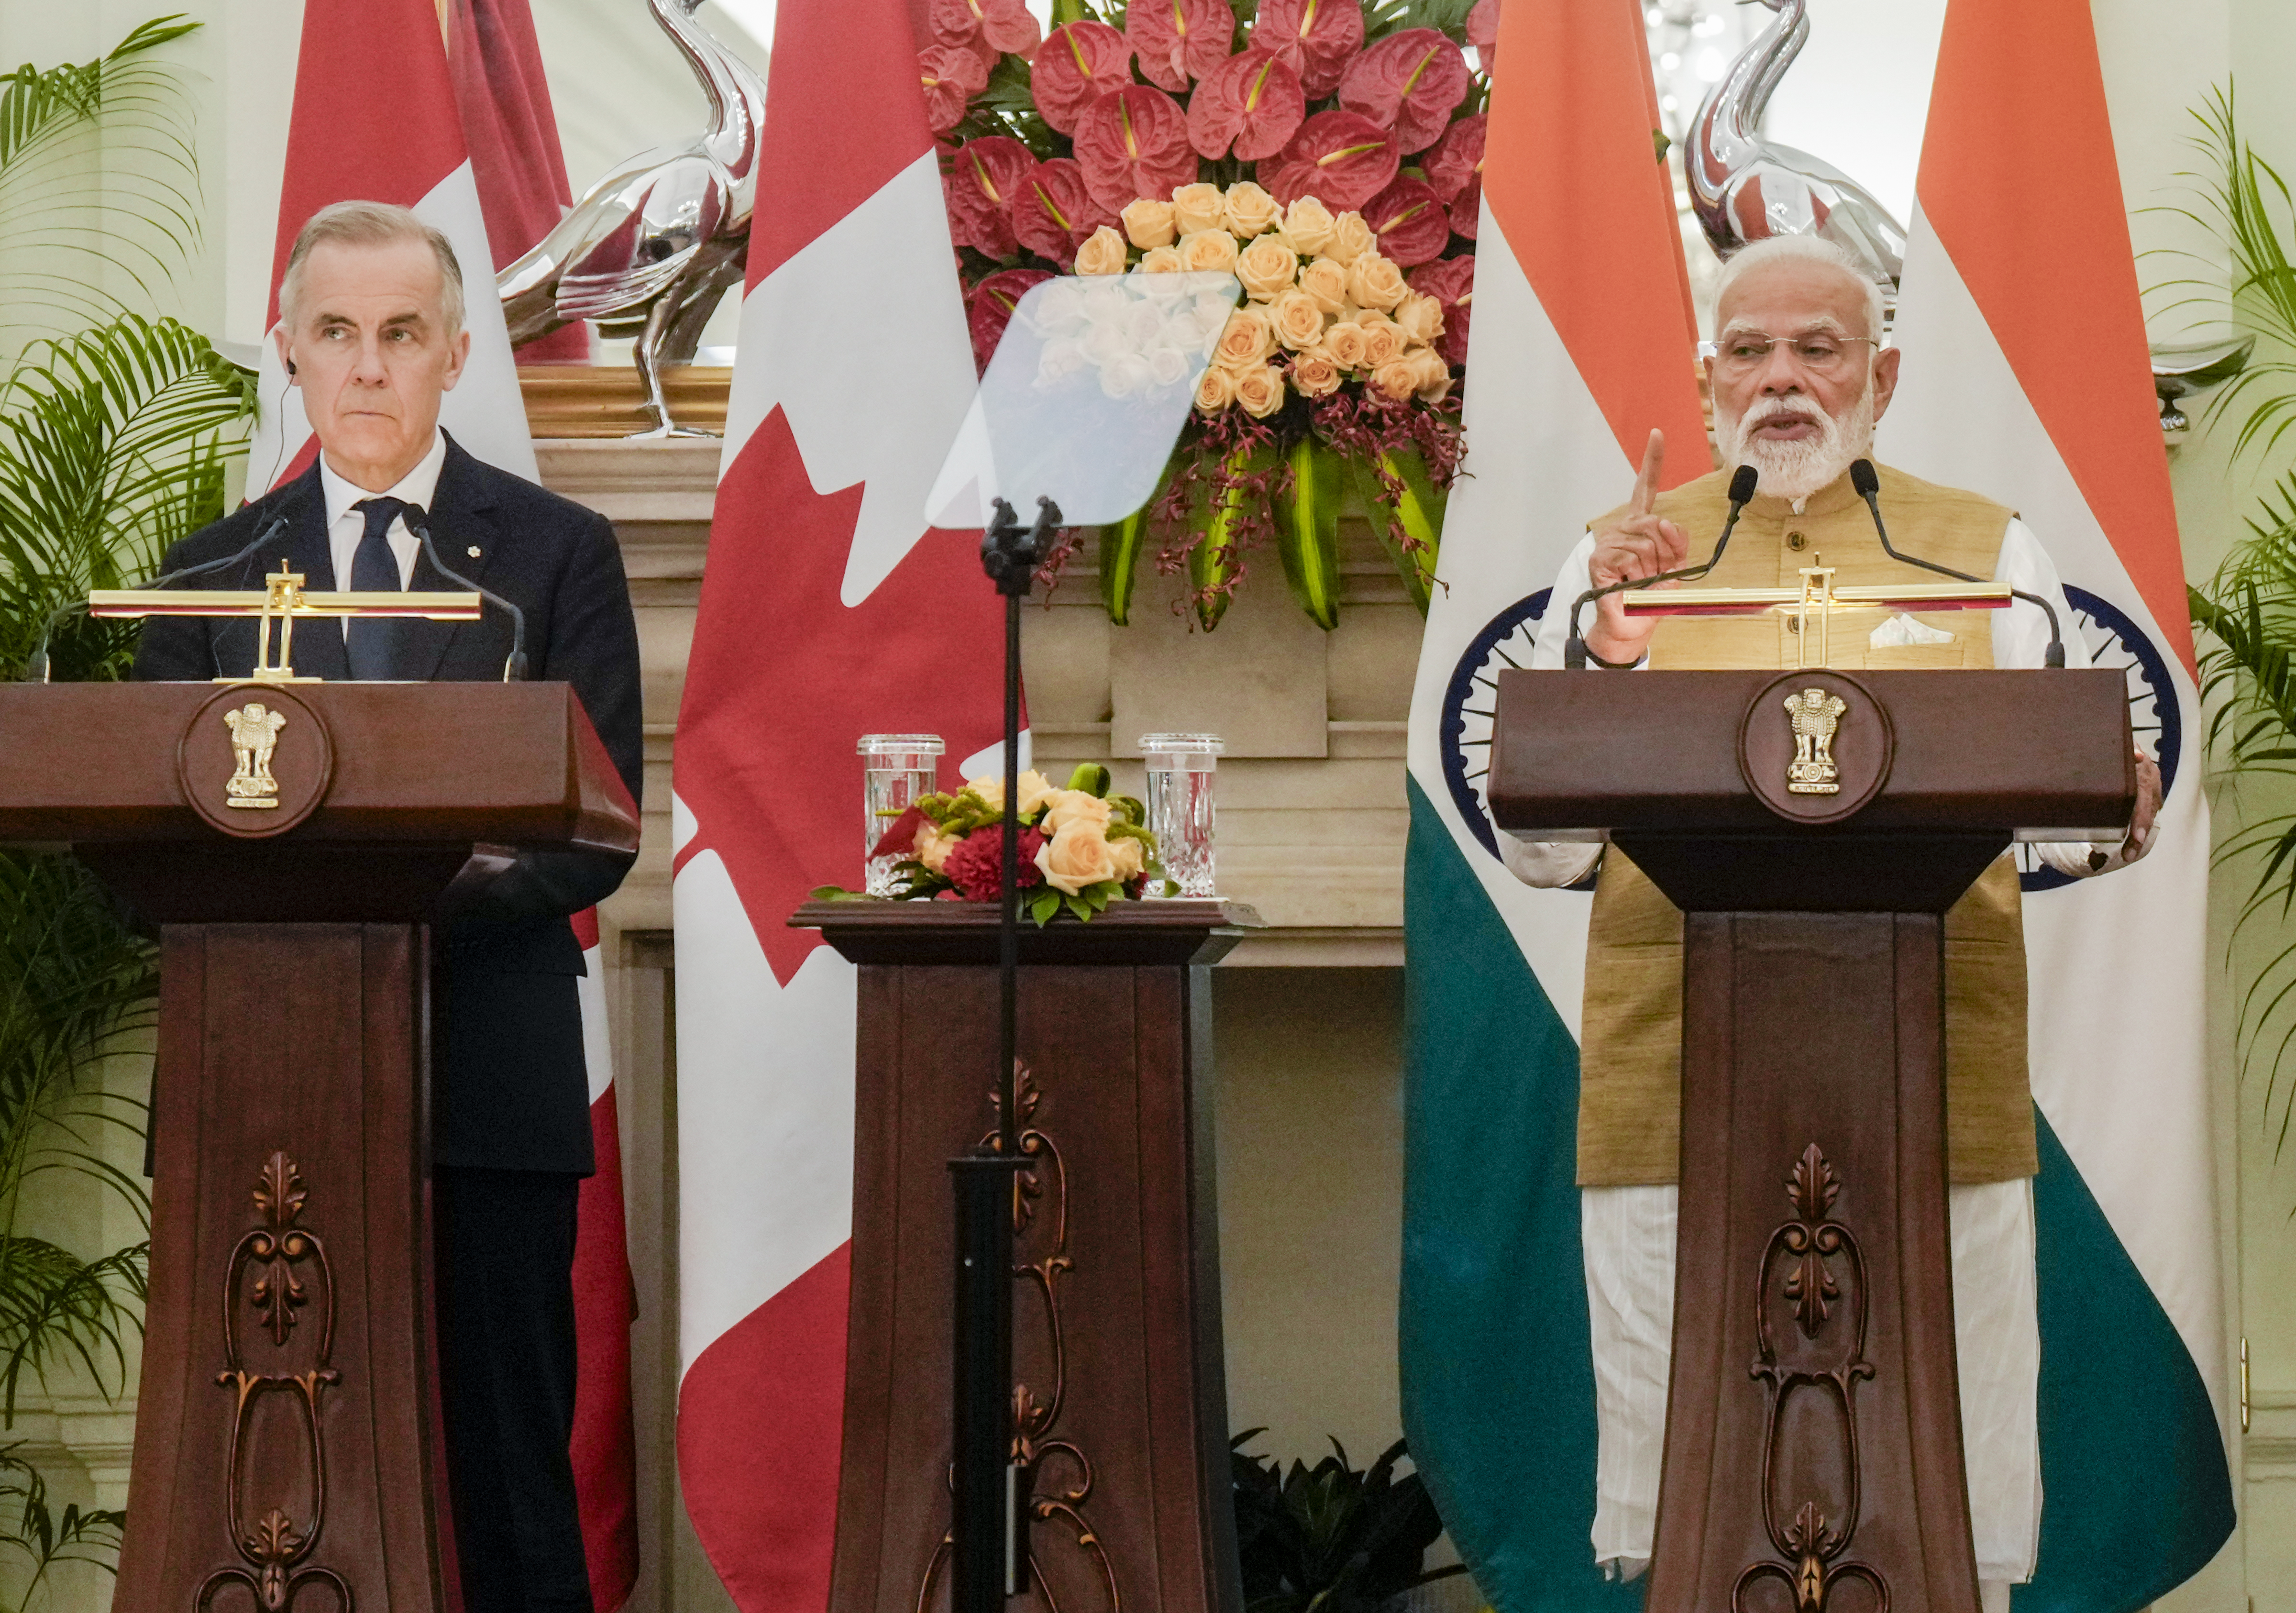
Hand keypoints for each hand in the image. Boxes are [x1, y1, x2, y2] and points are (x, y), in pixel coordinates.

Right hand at [1584, 430, 1688, 665]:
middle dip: (1666, 553)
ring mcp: (1608, 542)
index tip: (1656, 434)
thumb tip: (1666, 522)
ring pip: (1646, 544)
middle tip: (1657, 573)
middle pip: (1657, 523)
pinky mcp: (1599, 559)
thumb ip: (1678, 540)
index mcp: (1640, 526)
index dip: (1652, 461)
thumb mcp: (1676, 565)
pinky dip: (1637, 577)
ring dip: (1652, 569)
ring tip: (1641, 582)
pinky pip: (1631, 559)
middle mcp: (1622, 529)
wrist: (1632, 624)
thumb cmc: (1651, 595)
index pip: (1644, 488)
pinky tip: (1627, 584)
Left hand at [2122, 746, 2162, 864]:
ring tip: (2128, 855)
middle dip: (2139, 835)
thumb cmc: (2112, 747)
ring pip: (2149, 815)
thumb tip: (2137, 754)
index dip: (2141, 819)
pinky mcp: (2150, 794)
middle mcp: (2152, 780)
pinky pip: (2147, 813)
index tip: (2135, 836)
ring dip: (2139, 837)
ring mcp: (2153, 788)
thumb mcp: (2116, 749)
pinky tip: (2132, 846)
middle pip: (2147, 812)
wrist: (2124, 742)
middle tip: (2129, 855)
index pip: (2144, 798)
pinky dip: (2139, 829)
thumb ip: (2126, 754)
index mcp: (2143, 770)